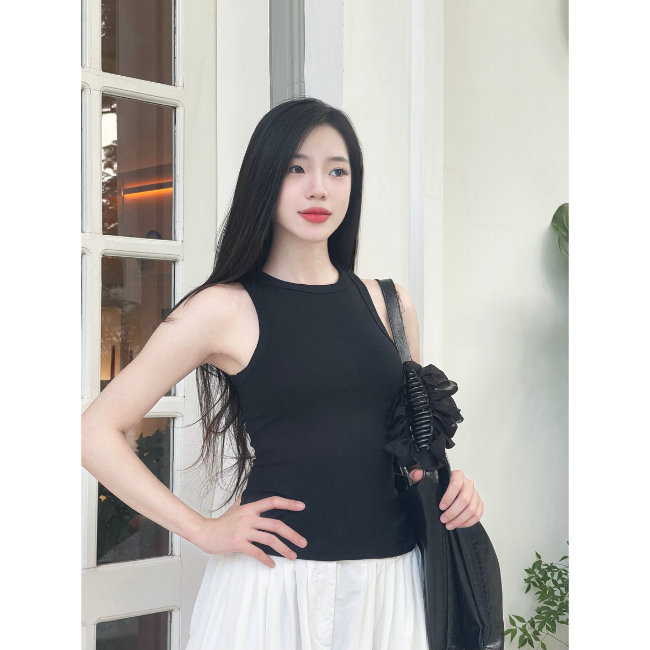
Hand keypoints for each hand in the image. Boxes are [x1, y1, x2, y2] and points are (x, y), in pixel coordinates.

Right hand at [193, 495, 307, 567]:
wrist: (205, 532)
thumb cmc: (222, 522)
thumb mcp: (235, 508)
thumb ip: (245, 501)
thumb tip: (249, 493)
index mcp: (250, 508)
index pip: (272, 502)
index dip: (288, 503)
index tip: (301, 506)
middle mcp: (249, 518)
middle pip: (276, 525)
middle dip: (292, 534)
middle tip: (303, 542)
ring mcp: (244, 531)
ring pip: (270, 540)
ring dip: (284, 549)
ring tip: (292, 556)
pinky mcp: (238, 543)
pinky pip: (257, 552)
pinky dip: (266, 559)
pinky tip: (272, 564)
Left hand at [407, 465, 483, 529]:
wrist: (448, 487)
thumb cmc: (439, 484)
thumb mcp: (428, 478)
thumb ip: (420, 475)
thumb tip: (416, 475)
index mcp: (457, 475)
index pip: (456, 484)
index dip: (449, 497)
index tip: (440, 507)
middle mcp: (468, 483)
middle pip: (465, 499)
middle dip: (453, 512)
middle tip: (443, 520)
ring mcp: (475, 494)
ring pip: (472, 509)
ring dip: (460, 519)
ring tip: (449, 525)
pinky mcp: (479, 503)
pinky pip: (478, 514)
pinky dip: (468, 522)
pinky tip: (458, 525)